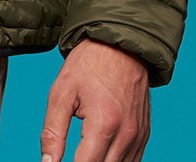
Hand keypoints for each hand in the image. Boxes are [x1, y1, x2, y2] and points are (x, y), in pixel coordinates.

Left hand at [40, 38, 149, 161]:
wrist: (119, 45)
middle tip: (71, 154)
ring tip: (83, 152)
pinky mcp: (143, 134)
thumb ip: (52, 132)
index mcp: (104, 124)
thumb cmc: (88, 65)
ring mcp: (137, 136)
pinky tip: (99, 154)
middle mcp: (126, 135)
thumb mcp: (61, 92)